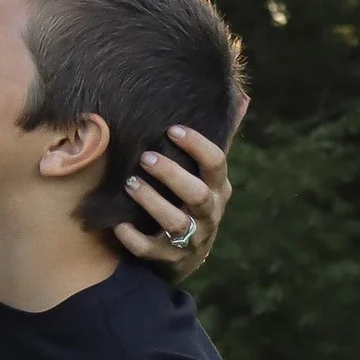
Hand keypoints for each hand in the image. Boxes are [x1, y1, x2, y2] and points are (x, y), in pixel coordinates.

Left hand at [117, 118, 233, 272]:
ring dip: (152, 202)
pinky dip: (134, 238)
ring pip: (175, 222)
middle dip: (171, 174)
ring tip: (129, 183)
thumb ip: (215, 142)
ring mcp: (191, 239)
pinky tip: (118, 224)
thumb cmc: (191, 203)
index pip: (216, 163)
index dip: (197, 145)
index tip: (172, 129)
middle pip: (197, 194)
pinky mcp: (169, 260)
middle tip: (145, 157)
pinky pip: (151, 250)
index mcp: (218, 189)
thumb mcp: (206, 176)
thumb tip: (241, 99)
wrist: (185, 257)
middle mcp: (209, 214)